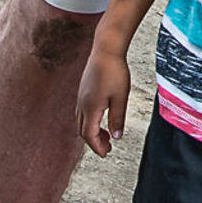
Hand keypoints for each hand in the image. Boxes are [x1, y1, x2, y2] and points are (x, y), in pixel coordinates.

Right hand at [79, 41, 132, 156]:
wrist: (106, 49)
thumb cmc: (115, 72)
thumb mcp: (121, 98)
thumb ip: (118, 118)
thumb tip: (117, 137)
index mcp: (91, 108)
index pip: (90, 135)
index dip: (97, 147)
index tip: (107, 153)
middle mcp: (82, 104)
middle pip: (83, 131)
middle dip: (94, 142)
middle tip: (108, 147)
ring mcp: (81, 97)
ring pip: (81, 122)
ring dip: (92, 131)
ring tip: (107, 135)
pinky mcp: (83, 90)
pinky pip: (82, 112)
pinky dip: (90, 121)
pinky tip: (101, 117)